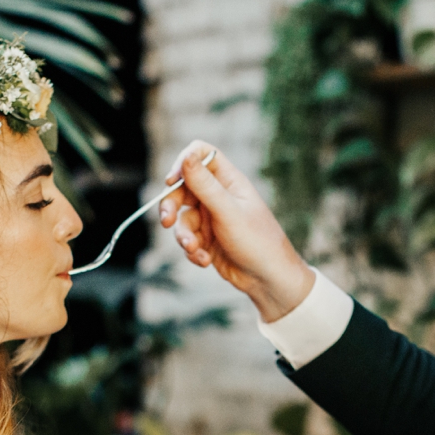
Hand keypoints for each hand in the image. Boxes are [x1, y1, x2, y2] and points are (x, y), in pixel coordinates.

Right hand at [157, 141, 315, 321]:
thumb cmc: (257, 241)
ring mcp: (211, 218)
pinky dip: (192, 251)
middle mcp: (218, 196)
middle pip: (182, 188)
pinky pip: (187, 240)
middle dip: (172, 205)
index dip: (183, 162)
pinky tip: (205, 260)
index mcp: (228, 181)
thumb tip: (186, 158)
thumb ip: (205, 186)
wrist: (268, 279)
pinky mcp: (207, 240)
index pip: (200, 155)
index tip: (171, 180)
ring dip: (184, 236)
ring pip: (182, 219)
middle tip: (167, 221)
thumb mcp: (228, 212)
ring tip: (194, 249)